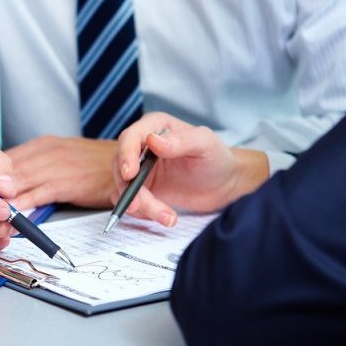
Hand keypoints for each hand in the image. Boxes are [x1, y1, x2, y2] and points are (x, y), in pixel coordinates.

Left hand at [5, 136, 116, 209]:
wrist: (129, 162)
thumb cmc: (94, 165)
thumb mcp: (62, 157)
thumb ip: (37, 168)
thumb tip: (12, 185)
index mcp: (41, 145)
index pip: (2, 158)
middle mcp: (44, 152)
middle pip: (3, 170)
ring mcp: (55, 166)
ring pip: (16, 183)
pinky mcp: (66, 183)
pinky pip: (36, 195)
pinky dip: (20, 207)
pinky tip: (9, 217)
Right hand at [114, 113, 268, 225]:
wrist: (224, 185)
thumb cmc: (217, 159)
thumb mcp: (205, 145)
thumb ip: (181, 141)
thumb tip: (152, 141)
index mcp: (154, 127)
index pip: (129, 138)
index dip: (126, 155)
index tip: (130, 174)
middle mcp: (142, 147)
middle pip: (121, 166)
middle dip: (131, 189)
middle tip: (141, 206)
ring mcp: (140, 170)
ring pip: (124, 188)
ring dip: (141, 206)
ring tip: (168, 218)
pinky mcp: (142, 190)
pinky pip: (130, 202)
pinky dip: (143, 213)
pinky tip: (165, 216)